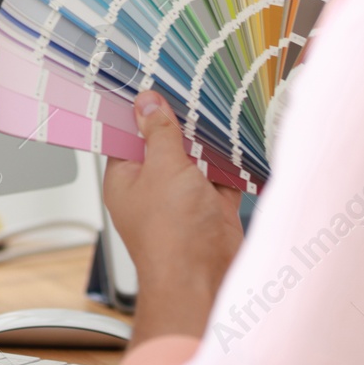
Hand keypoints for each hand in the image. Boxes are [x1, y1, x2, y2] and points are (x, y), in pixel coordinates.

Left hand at [103, 91, 244, 345]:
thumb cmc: (171, 236)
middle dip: (179, 122)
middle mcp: (152, 188)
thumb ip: (159, 133)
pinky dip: (231, 164)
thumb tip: (148, 103)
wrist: (204, 281)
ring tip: (217, 106)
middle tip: (191, 88)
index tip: (151, 83)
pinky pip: (221, 179)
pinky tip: (238, 139)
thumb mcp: (163, 168)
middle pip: (164, 145)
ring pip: (195, 161)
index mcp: (125, 179)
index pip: (126, 135)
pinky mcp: (211, 210)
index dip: (138, 111)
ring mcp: (182, 200)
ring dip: (206, 141)